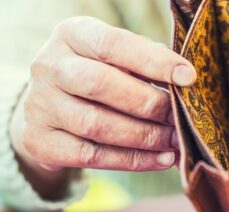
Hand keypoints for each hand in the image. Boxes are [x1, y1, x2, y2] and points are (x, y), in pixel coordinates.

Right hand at [9, 17, 195, 198]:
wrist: (45, 111)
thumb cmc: (95, 76)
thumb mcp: (113, 58)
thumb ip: (144, 61)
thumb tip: (184, 80)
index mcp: (72, 35)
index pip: (113, 44)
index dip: (153, 61)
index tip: (188, 78)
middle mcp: (49, 66)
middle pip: (100, 85)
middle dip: (149, 103)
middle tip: (179, 117)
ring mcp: (40, 106)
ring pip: (97, 125)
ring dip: (145, 136)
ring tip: (175, 141)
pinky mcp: (42, 142)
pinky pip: (93, 156)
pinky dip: (134, 160)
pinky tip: (162, 159)